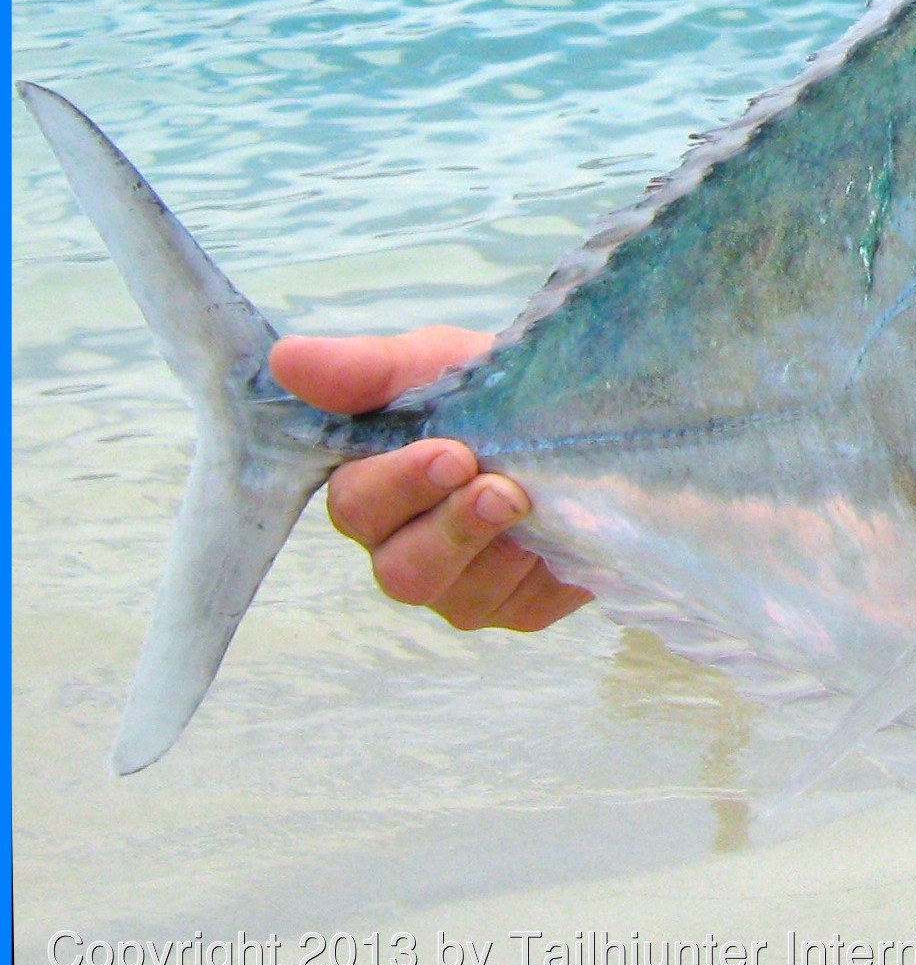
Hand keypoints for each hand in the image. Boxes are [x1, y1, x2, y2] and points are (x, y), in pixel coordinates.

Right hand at [269, 328, 590, 632]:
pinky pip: (519, 606)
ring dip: (498, 550)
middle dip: (451, 529)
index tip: (452, 454)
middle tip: (499, 490)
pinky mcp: (518, 606)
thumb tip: (285, 358)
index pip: (358, 507)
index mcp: (372, 489)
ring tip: (531, 502)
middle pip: (403, 570)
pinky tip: (555, 532)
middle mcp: (403, 548)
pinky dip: (541, 568)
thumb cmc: (489, 387)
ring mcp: (460, 586)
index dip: (400, 486)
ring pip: (458, 597)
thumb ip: (365, 370)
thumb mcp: (433, 365)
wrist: (580, 412)